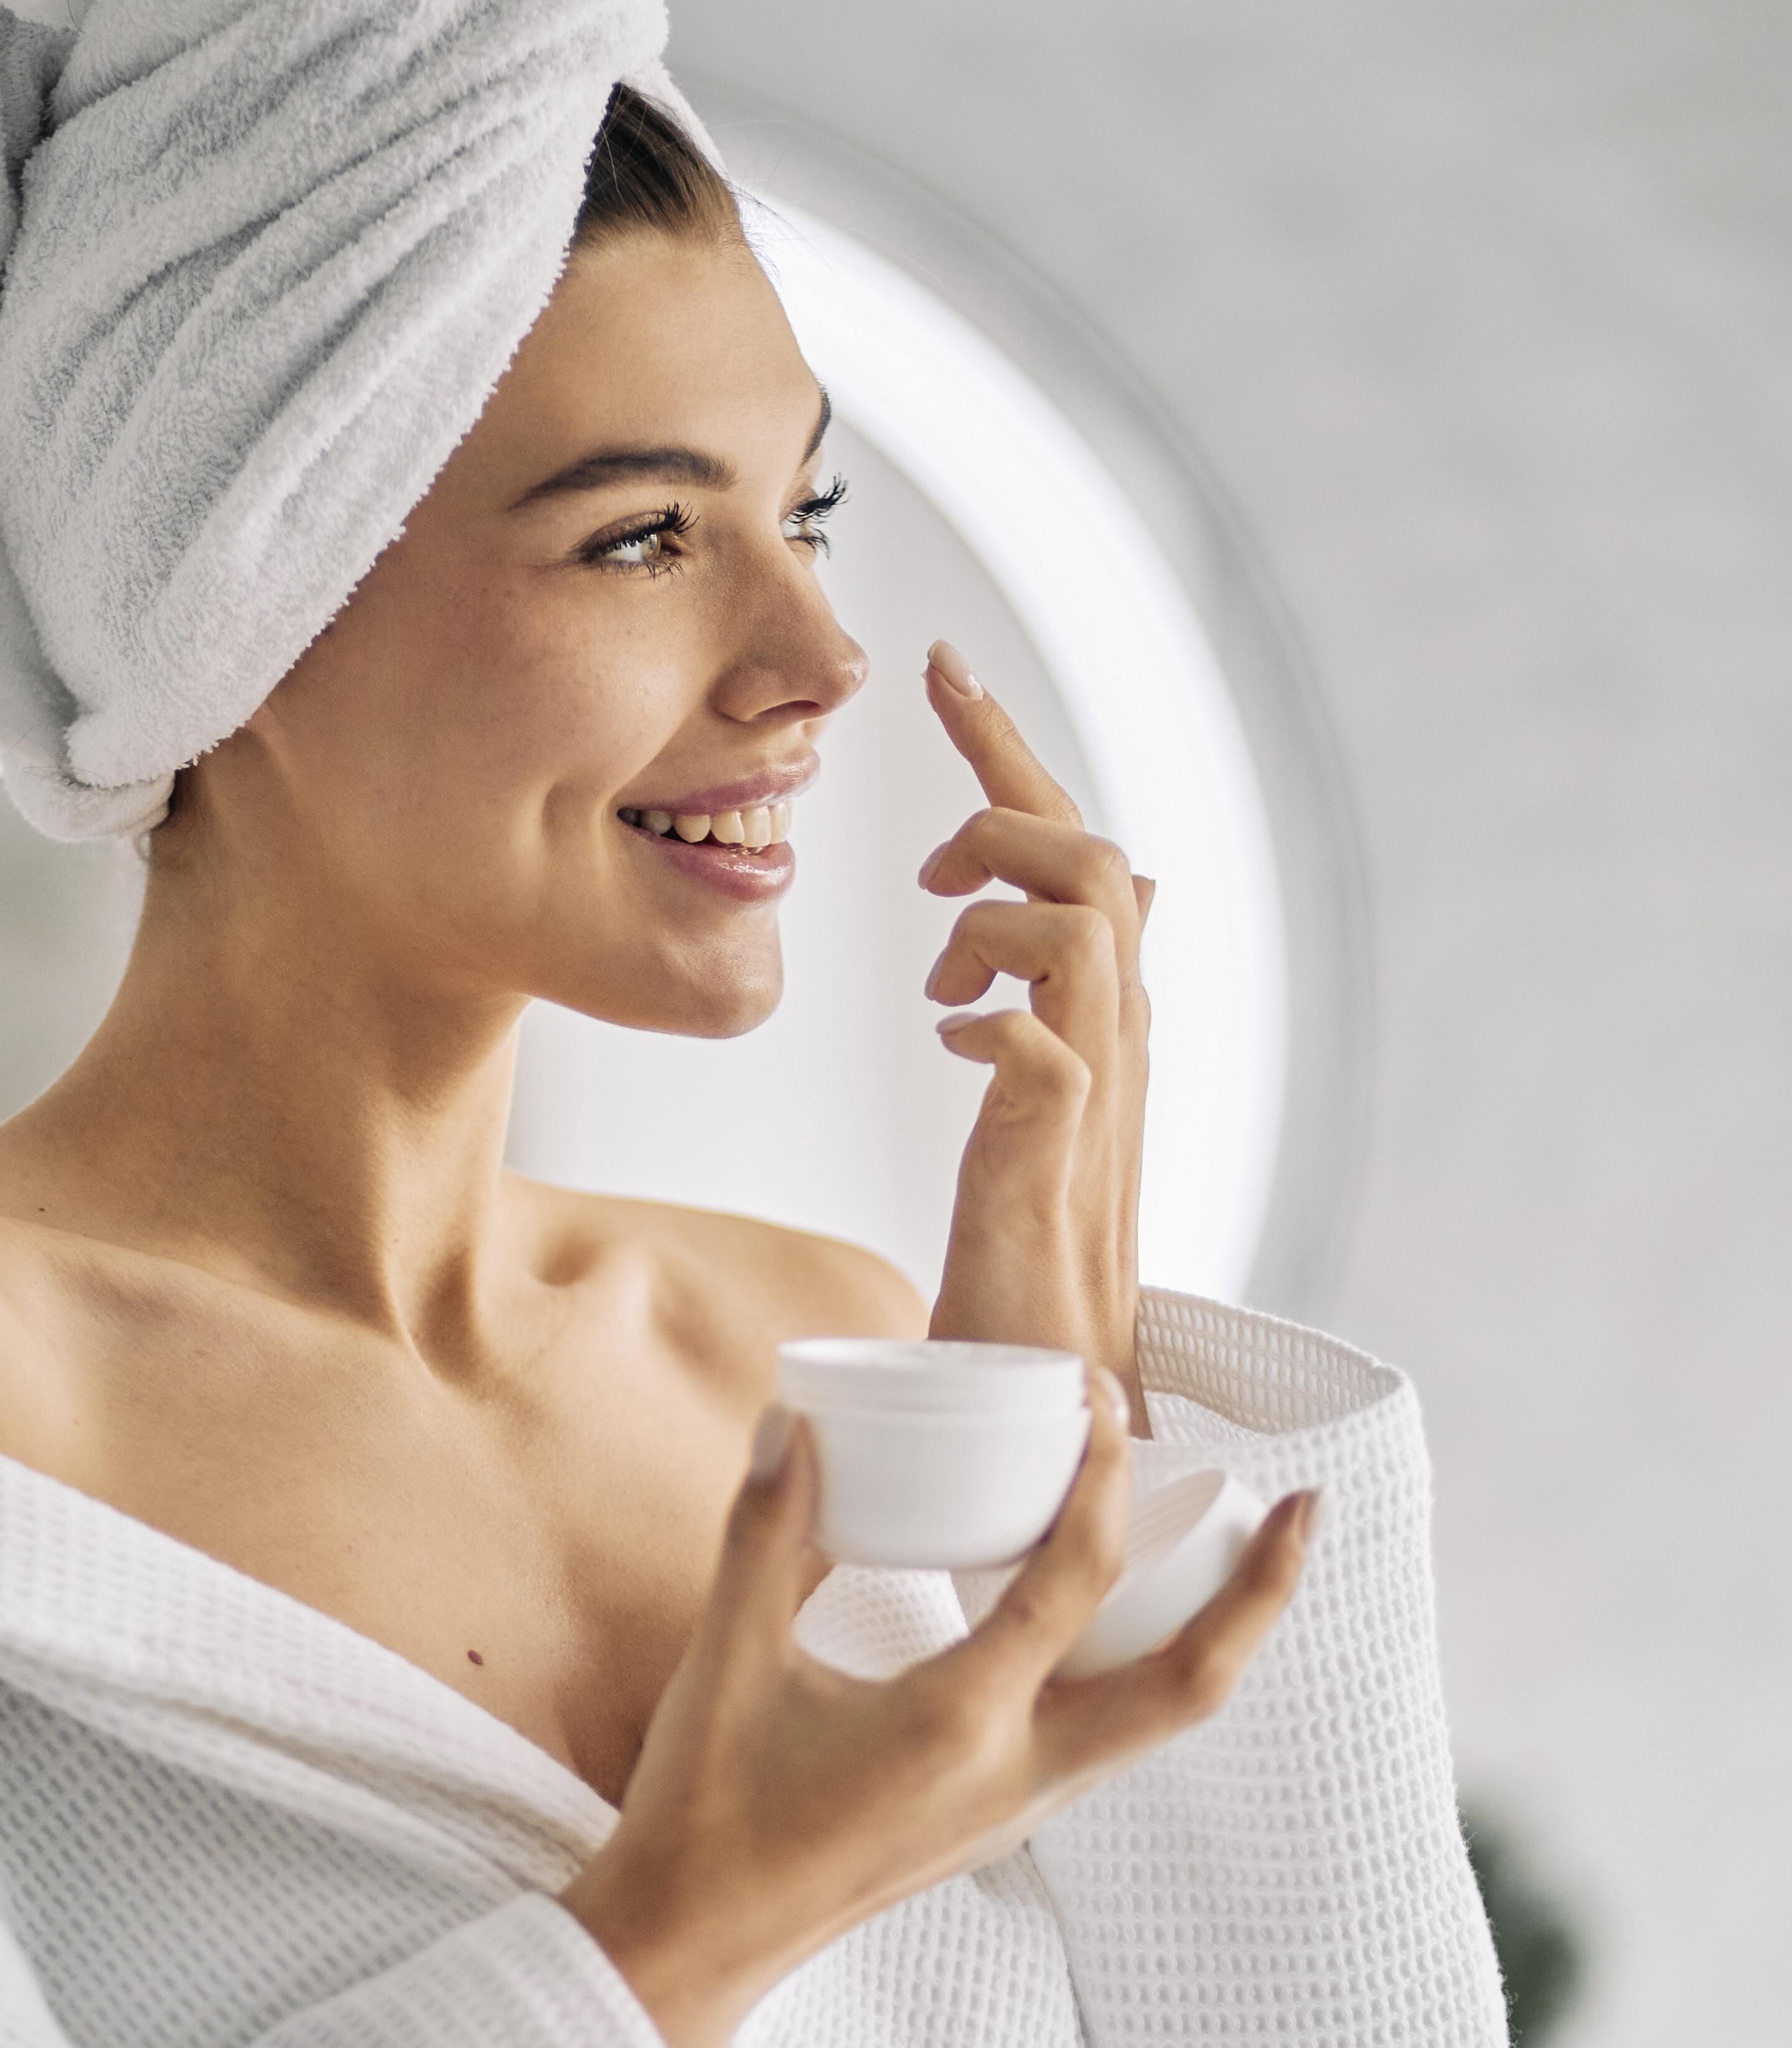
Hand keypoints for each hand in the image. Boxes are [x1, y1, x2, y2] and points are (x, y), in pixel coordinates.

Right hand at [560, 1387, 1316, 2047]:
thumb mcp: (729, 1658)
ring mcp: (1020, 1811)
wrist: (694, 1943)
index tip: (1100, 1396)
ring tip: (1244, 1557)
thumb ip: (764, 1533)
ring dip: (1218, 1637)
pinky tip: (1121, 1624)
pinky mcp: (1000, 1823)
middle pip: (1191, 1684)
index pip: (1073, 1579)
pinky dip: (1146, 1672)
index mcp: (959, 1724)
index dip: (1101, 1474)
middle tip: (1309, 1508)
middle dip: (1264, 1594)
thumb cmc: (707, 1809)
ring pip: (1162, 1723)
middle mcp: (1018, 1776)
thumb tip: (789, 1419)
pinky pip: (1111, 1739)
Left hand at [917, 646, 1150, 1417]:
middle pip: (1094, 859)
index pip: (1074, 847)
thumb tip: (1111, 910)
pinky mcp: (1059, 1155)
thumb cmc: (1028, 1251)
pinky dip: (994, 1024)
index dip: (1007, 749)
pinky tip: (958, 1048)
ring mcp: (1098, 1095)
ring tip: (943, 991)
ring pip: (1083, 926)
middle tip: (926, 876)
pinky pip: (1045, 1044)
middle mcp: (1121, 1038)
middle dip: (1001, 818)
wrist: (1051, 1382)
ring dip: (993, 923)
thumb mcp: (1043, 1100)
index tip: (941, 665)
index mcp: (1107, 1015)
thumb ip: (1069, 1004)